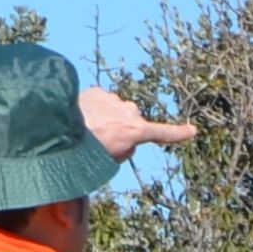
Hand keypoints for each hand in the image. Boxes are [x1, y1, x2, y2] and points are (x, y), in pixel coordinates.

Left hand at [80, 86, 197, 165]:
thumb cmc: (86, 150)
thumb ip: (125, 149)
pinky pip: (101, 101)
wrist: (60, 128)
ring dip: (107, 118)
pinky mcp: (97, 92)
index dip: (179, 133)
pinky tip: (82, 116)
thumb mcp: (112, 159)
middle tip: (103, 142)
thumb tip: (125, 138)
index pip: (163, 133)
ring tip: (88, 129)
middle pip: (133, 122)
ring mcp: (113, 99)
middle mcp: (129, 112)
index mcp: (136, 131)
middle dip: (123, 129)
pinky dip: (95, 108)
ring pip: (116, 110)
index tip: (193, 130)